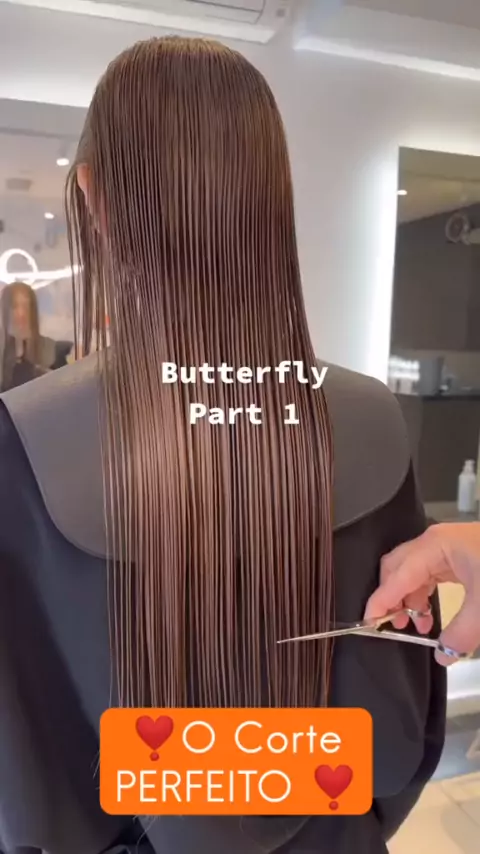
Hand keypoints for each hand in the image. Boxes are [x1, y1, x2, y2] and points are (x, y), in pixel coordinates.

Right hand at [364, 523, 479, 664]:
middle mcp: (436, 542)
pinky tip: (431, 616)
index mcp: (436, 546)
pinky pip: (429, 573)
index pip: (397, 575)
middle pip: (398, 567)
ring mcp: (448, 546)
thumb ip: (460, 636)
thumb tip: (442, 656)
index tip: (368, 622)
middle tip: (391, 626)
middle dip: (392, 597)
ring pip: (413, 571)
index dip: (381, 599)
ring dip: (409, 599)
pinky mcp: (460, 555)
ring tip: (416, 626)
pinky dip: (424, 594)